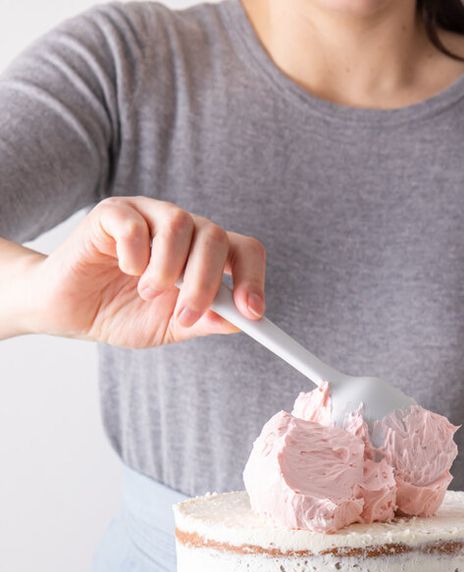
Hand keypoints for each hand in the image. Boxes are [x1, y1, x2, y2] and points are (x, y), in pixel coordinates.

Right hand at [21, 196, 265, 347]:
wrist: (70, 311)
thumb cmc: (121, 313)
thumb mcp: (171, 327)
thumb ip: (205, 321)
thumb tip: (240, 320)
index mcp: (202, 255)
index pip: (244, 251)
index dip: (254, 278)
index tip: (253, 313)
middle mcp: (182, 229)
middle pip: (216, 236)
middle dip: (206, 282)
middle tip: (185, 313)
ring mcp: (147, 215)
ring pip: (179, 223)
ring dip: (168, 269)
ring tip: (147, 292)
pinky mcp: (112, 212)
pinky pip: (136, 222)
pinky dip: (136, 254)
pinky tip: (126, 270)